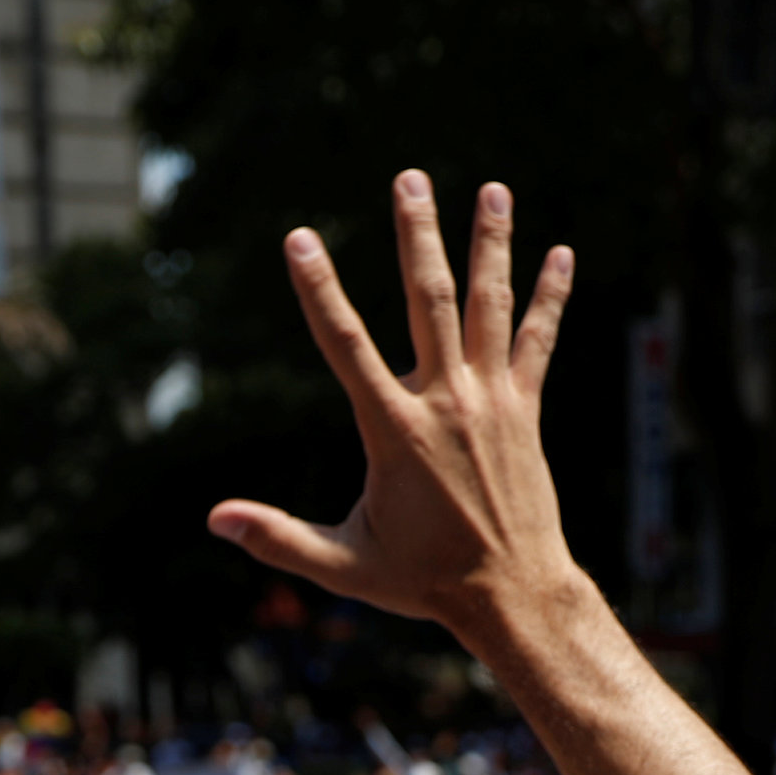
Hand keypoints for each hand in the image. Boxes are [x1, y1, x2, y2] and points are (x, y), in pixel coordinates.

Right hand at [207, 174, 576, 636]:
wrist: (511, 595)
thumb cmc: (422, 582)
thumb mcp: (342, 565)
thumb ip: (278, 537)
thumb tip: (215, 520)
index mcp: (395, 431)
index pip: (345, 346)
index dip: (319, 289)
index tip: (298, 238)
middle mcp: (446, 403)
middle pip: (430, 301)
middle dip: (417, 236)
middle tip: (409, 179)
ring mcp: (492, 402)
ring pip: (490, 306)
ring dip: (490, 243)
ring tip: (491, 188)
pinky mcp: (525, 411)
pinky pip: (538, 341)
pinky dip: (549, 297)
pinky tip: (560, 253)